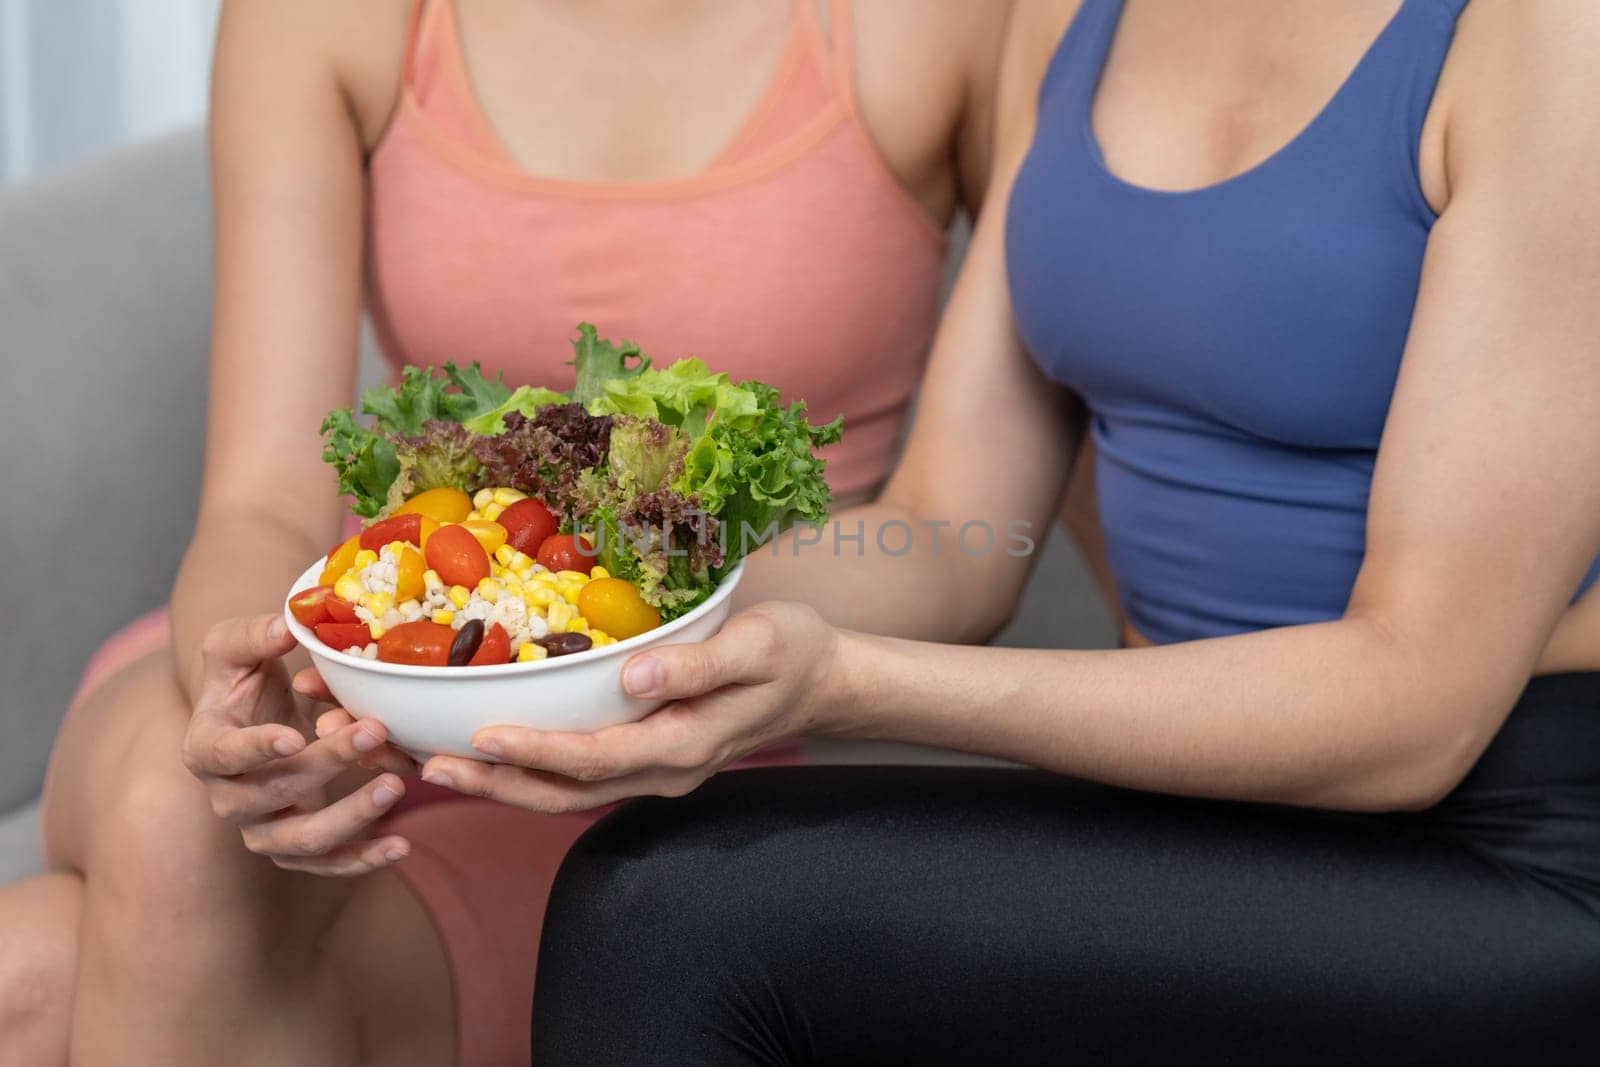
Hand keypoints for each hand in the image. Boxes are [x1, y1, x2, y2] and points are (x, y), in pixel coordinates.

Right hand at [182, 614, 418, 875]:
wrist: (254, 717)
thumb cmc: (243, 678)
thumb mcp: (236, 646)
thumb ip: (254, 635)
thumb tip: (287, 627)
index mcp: (206, 748)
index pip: (224, 756)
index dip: (256, 750)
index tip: (293, 736)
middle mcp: (229, 797)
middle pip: (274, 792)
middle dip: (327, 763)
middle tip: (374, 731)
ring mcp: (262, 828)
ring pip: (301, 839)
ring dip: (350, 817)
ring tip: (395, 785)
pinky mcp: (295, 847)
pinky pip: (325, 865)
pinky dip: (362, 860)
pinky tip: (401, 844)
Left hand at [419, 602, 839, 811]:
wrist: (824, 681)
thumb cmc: (794, 652)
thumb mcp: (760, 644)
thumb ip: (697, 665)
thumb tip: (631, 678)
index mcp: (687, 744)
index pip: (596, 758)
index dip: (535, 752)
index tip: (480, 737)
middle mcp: (665, 770)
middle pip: (566, 793)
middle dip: (495, 784)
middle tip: (427, 767)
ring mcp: (656, 771)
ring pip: (567, 793)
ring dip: (502, 784)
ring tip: (439, 766)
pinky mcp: (648, 757)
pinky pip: (579, 776)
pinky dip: (529, 769)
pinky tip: (493, 750)